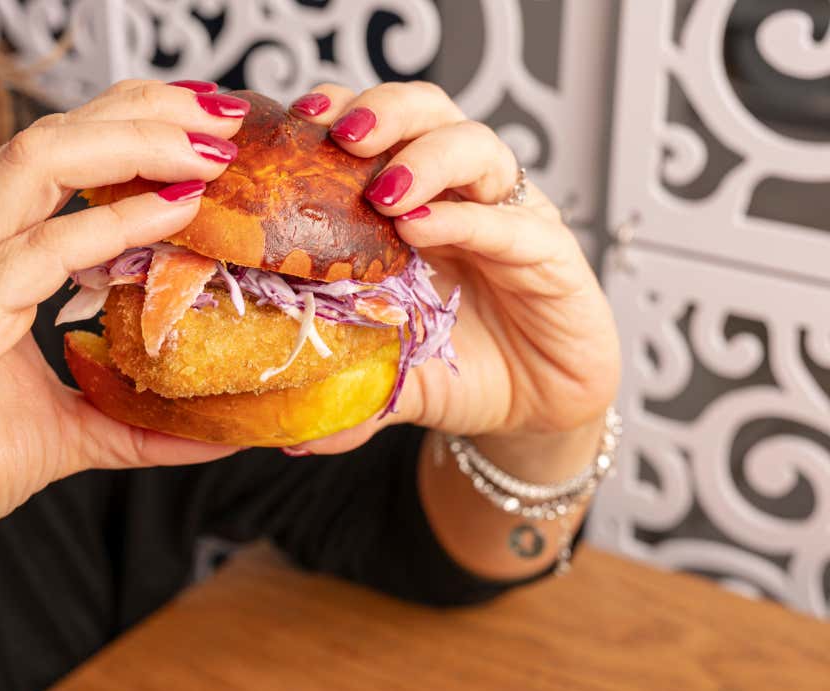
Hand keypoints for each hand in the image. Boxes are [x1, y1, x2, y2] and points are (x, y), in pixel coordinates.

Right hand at [0, 80, 248, 577]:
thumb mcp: (58, 424)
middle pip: (49, 136)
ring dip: (132, 145)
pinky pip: (39, 250)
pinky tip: (172, 212)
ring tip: (208, 149)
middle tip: (220, 118)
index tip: (203, 129)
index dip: (126, 126)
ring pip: (39, 162)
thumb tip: (208, 429)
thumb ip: (129, 413)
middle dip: (141, 113)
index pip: (48, 155)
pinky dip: (112, 224)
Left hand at [286, 82, 619, 452]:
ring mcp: (509, 217)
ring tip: (385, 192)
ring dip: (426, 157)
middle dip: (384, 111)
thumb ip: (343, 391)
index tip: (295, 125)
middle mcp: (460, 196)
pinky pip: (513, 223)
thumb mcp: (389, 378)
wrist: (538, 409)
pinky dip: (468, 218)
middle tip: (342, 137)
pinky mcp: (551, 254)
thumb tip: (283, 436)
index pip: (376, 132)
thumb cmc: (461, 370)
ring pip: (476, 146)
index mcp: (410, 205)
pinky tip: (427, 227)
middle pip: (427, 112)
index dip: (338, 114)